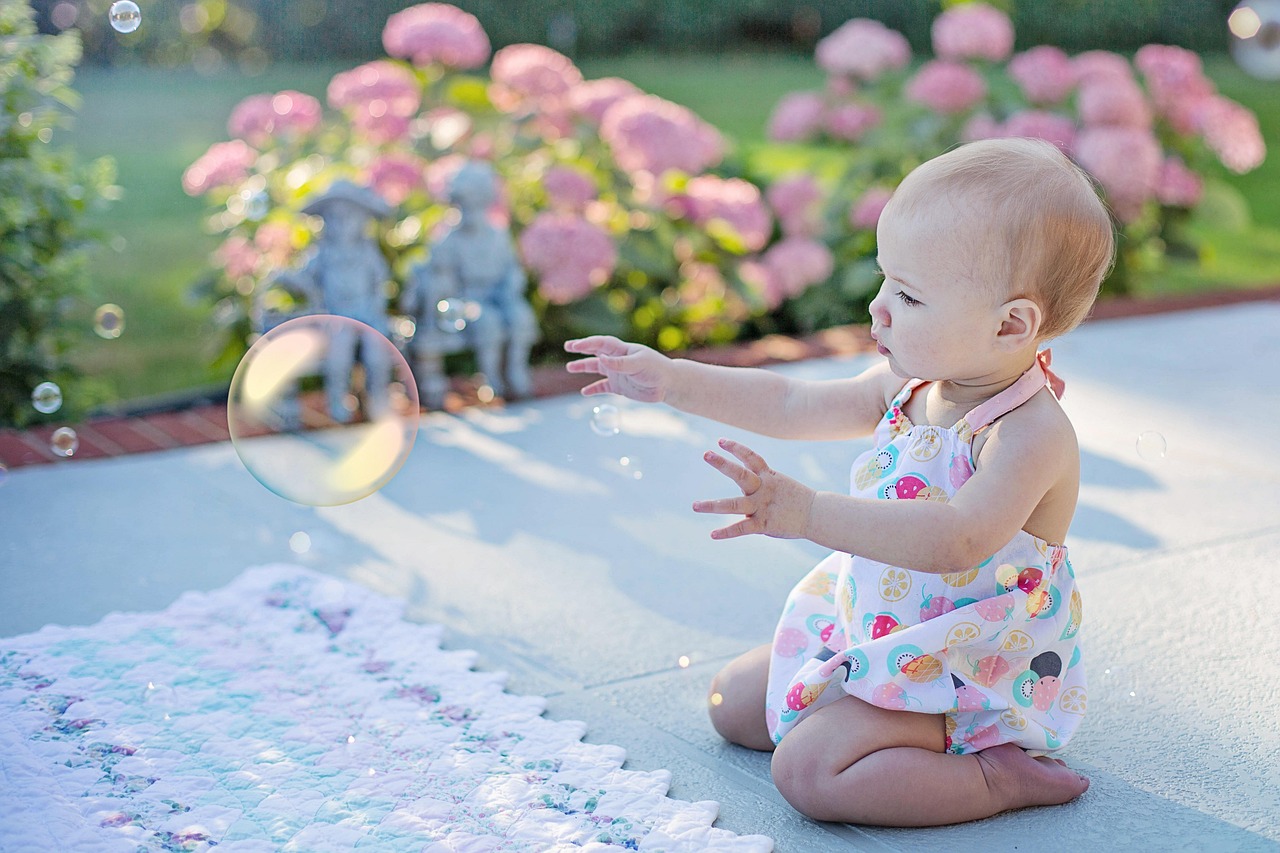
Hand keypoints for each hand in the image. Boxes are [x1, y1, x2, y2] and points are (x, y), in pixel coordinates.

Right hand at [564, 335, 672, 402]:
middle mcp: (617, 360)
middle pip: (596, 352)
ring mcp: (618, 373)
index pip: (602, 344)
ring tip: (570, 367)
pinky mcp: (620, 387)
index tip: (575, 346)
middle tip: (568, 346)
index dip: (588, 343)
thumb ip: (620, 363)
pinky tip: (584, 392)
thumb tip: (601, 358)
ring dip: (583, 367)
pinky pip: (603, 387)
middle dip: (582, 348)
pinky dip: (593, 389)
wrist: (669, 384)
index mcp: (622, 350)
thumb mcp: (639, 364)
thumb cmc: (656, 369)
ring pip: (596, 368)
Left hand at [693, 438, 815, 539]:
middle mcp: (763, 488)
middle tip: (706, 454)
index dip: (736, 448)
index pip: (751, 457)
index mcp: (768, 476)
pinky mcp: (764, 523)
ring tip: (694, 506)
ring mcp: (762, 506)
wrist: (818, 515)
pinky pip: (742, 528)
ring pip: (734, 504)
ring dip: (713, 505)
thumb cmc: (796, 500)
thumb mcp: (779, 483)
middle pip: (740, 473)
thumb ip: (761, 481)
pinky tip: (713, 534)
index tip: (720, 441)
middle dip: (722, 463)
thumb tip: (746, 480)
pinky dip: (727, 532)